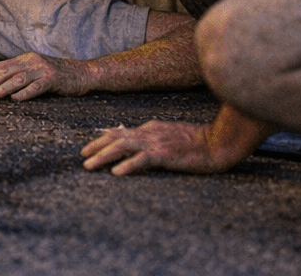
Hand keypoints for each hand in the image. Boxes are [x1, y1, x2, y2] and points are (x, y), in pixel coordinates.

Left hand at [0, 53, 92, 99]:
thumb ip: (17, 76)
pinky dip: (25, 93)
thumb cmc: (56, 77)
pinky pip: (37, 87)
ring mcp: (42, 69)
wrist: (83, 73)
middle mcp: (30, 61)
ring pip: (17, 78)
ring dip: (1, 88)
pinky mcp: (53, 79)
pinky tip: (15, 100)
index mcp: (23, 59)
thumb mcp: (34, 72)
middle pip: (3, 72)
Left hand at [80, 120, 240, 174]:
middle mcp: (149, 132)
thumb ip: (152, 137)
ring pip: (122, 146)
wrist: (218, 142)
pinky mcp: (166, 154)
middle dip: (96, 146)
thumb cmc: (197, 141)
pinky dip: (127, 165)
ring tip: (89, 165)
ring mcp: (156, 142)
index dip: (102, 139)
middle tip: (82, 157)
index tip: (89, 148)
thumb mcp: (169, 135)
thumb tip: (134, 141)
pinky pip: (142, 159)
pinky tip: (116, 173)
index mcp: (150, 128)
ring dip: (103, 155)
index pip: (120, 131)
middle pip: (116, 137)